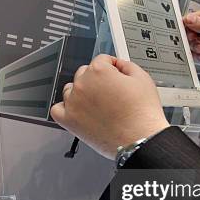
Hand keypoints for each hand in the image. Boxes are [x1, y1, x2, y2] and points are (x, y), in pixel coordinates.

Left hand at [50, 54, 168, 159]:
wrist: (140, 139)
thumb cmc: (142, 114)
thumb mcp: (142, 78)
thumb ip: (126, 65)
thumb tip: (118, 65)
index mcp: (98, 71)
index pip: (102, 60)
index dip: (112, 67)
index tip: (116, 76)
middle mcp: (82, 84)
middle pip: (85, 73)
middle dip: (97, 79)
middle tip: (110, 92)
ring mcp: (73, 103)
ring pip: (70, 89)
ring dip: (81, 92)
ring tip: (97, 104)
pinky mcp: (69, 121)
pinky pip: (57, 109)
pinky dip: (65, 108)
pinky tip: (77, 110)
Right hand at [183, 10, 199, 78]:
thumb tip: (191, 18)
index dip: (192, 18)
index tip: (184, 22)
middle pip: (194, 27)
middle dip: (190, 32)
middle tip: (190, 36)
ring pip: (192, 40)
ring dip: (192, 43)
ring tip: (199, 47)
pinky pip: (193, 51)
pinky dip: (193, 53)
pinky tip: (199, 53)